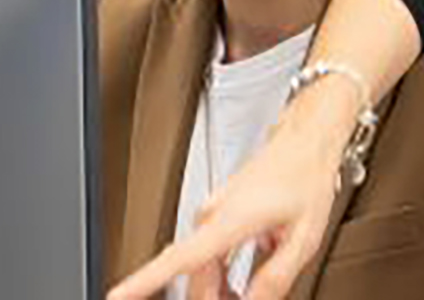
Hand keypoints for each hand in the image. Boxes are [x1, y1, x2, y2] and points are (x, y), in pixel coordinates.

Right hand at [108, 90, 349, 299]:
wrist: (307, 139)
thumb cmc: (306, 174)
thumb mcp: (305, 235)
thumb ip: (277, 275)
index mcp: (231, 219)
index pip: (179, 258)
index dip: (145, 280)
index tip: (117, 295)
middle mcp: (214, 214)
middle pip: (195, 275)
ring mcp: (213, 211)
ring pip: (202, 266)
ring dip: (218, 290)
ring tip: (244, 296)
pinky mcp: (219, 210)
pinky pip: (208, 251)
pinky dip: (220, 273)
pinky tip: (240, 283)